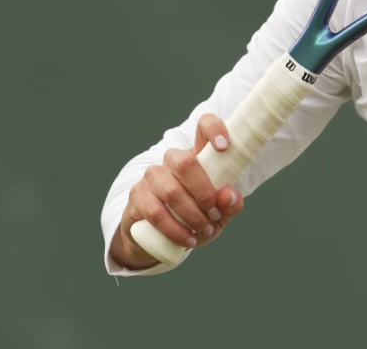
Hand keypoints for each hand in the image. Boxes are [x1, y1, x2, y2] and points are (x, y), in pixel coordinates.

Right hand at [109, 114, 245, 269]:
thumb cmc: (196, 218)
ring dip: (191, 214)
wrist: (159, 238)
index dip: (214, 129)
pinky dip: (175, 229)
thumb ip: (229, 205)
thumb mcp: (219, 215)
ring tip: (203, 230)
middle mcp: (174, 160)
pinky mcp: (137, 195)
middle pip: (186, 162)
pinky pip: (155, 212)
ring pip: (171, 190)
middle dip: (204, 193)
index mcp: (199, 156)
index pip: (204, 126)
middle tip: (215, 215)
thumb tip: (229, 196)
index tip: (224, 146)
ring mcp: (153, 176)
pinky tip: (187, 239)